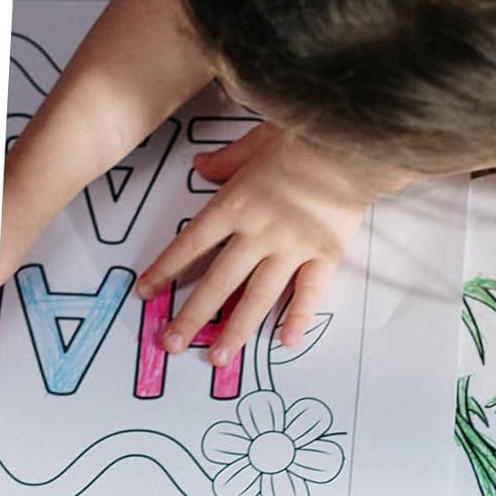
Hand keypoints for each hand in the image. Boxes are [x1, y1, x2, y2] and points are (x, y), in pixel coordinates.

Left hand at [136, 124, 414, 362]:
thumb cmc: (301, 138)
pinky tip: (285, 341)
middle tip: (172, 344)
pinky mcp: (324, 255)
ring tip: (218, 357)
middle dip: (192, 315)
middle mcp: (258, 233)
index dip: (166, 270)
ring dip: (236, 328)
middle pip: (219, 281)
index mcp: (234, 204)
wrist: (350, 145)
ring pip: (258, 296)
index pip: (191, 244)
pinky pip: (310, 292)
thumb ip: (224, 161)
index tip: (146, 293)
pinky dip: (299, 318)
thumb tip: (199, 167)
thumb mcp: (253, 142)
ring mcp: (292, 248)